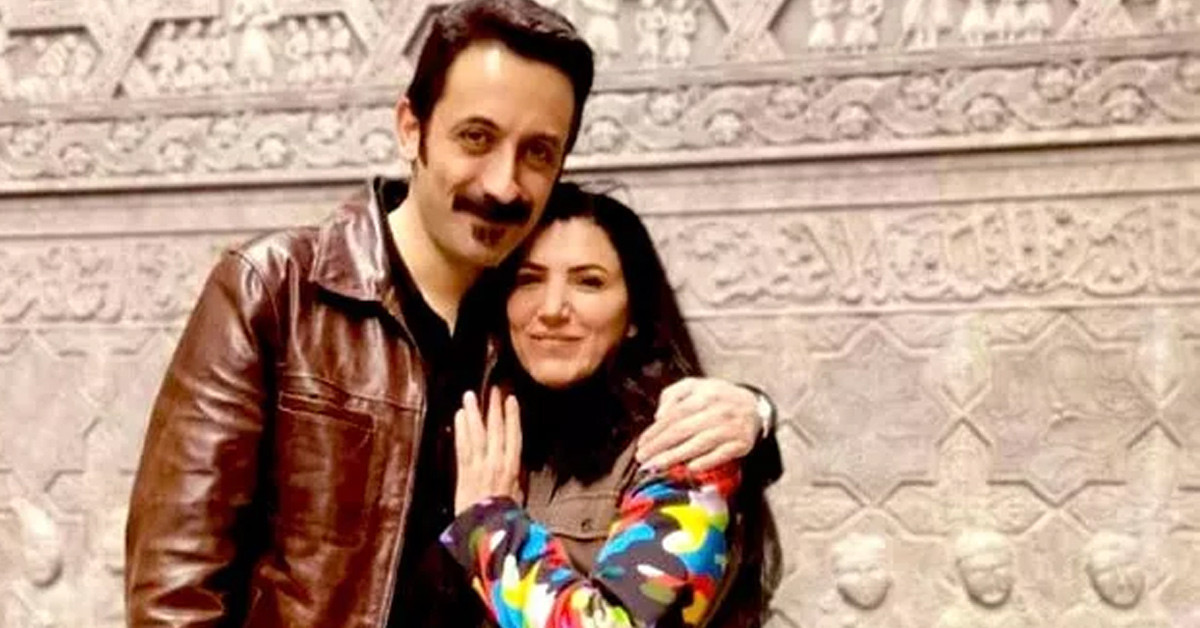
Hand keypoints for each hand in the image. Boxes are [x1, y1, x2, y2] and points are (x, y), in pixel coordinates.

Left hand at [454, 388, 522, 515]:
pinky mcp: (465, 473)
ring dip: (474, 413)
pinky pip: (463, 446)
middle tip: (492, 389)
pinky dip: (461, 430)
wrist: (488, 532)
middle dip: (494, 408)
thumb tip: (515, 461)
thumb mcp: (518, 495)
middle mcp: (497, 463)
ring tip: (470, 396)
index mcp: (513, 468)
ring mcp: (480, 466)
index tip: (510, 399)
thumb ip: (516, 476)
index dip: (512, 416)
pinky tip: (458, 416)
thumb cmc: (505, 517)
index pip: (514, 435)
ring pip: (478, 434)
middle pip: (496, 429)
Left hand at [635, 377, 757, 471]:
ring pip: (698, 444)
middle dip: (659, 446)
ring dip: (675, 457)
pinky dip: (705, 462)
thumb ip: (673, 395)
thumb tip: (659, 416)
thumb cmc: (719, 398)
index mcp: (704, 395)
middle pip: (682, 430)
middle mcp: (717, 411)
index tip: (642, 444)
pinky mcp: (741, 444)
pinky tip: (689, 468)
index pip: (674, 415)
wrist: (755, 406)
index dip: (656, 431)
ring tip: (657, 466)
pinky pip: (720, 455)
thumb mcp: (695, 386)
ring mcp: (730, 428)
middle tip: (643, 458)